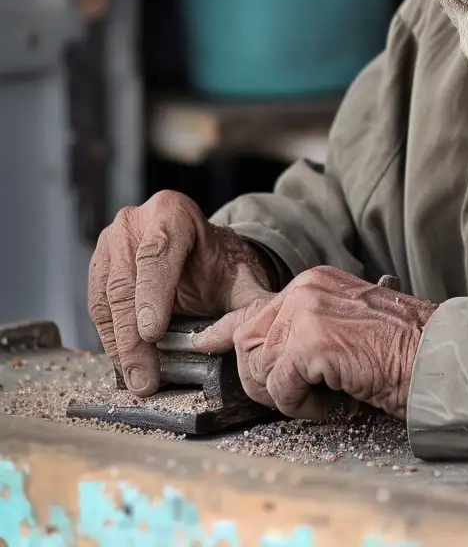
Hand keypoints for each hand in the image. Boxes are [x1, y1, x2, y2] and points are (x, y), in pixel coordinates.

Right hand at [88, 191, 278, 393]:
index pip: (157, 254)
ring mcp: (109, 242)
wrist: (196, 255)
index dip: (152, 296)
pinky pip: (97, 309)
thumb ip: (249, 304)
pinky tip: (124, 362)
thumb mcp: (240, 277)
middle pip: (126, 283)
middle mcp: (135, 221)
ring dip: (119, 345)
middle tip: (145, 376)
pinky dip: (110, 339)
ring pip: (107, 300)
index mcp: (173, 212)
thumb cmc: (217, 265)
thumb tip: (232, 338)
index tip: (152, 334)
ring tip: (137, 378)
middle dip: (134, 336)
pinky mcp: (97, 267)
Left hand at [192, 267, 434, 421]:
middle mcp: (304, 289)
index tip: (206, 342)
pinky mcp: (309, 343)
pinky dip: (303, 405)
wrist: (431, 352)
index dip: (225, 331)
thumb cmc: (397, 345)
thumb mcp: (343, 324)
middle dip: (262, 380)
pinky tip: (332, 399)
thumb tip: (253, 347)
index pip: (253, 308)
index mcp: (313, 282)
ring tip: (323, 395)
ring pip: (260, 370)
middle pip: (248, 344)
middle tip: (298, 394)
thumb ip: (301, 328)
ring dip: (286, 396)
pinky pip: (281, 389)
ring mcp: (305, 313)